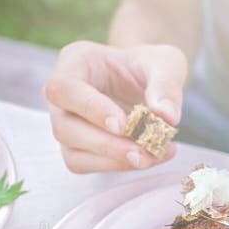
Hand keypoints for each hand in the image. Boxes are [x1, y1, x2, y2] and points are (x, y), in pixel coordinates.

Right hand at [44, 41, 186, 172]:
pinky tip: (150, 158)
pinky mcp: (77, 149)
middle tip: (144, 150)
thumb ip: (166, 85)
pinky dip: (120, 166)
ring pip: (73, 154)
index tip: (123, 125)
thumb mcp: (166, 63)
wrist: (149, 82)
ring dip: (114, 160)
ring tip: (152, 155)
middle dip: (106, 144)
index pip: (64, 87)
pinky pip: (87, 165)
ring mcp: (66, 125)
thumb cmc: (150, 65)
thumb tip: (166, 116)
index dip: (91, 109)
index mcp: (75, 62)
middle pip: (65, 128)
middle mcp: (62, 97)